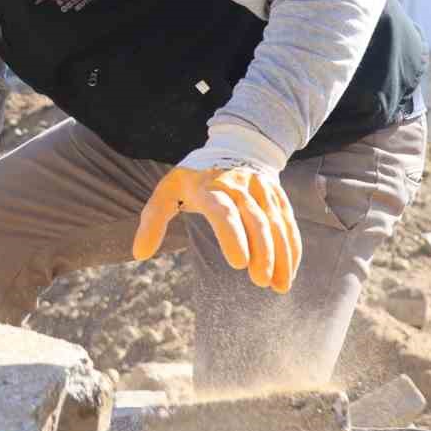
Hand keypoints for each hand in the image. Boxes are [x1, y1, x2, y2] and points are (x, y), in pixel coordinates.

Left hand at [132, 166, 302, 292]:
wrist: (236, 144)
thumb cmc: (195, 177)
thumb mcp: (168, 190)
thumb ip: (153, 220)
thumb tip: (139, 254)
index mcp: (210, 187)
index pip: (223, 211)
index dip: (232, 235)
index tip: (239, 264)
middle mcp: (240, 187)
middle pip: (255, 221)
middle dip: (262, 252)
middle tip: (259, 281)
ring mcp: (262, 190)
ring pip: (276, 224)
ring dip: (280, 256)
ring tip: (278, 286)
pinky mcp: (277, 196)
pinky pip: (287, 223)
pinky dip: (291, 249)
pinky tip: (288, 274)